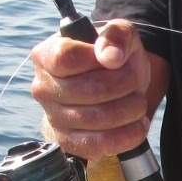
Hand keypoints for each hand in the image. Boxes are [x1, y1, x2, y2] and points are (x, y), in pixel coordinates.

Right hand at [29, 19, 155, 159]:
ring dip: (130, 110)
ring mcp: (53, 117)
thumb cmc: (112, 59)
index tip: (117, 61)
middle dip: (125, 86)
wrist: (113, 88)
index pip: (66, 58)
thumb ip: (116, 34)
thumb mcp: (120, 35)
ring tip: (138, 102)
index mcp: (47, 55)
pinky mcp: (68, 141)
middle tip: (134, 82)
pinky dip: (127, 136)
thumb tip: (111, 57)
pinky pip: (98, 146)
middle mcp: (43, 87)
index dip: (98, 61)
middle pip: (89, 91)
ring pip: (97, 120)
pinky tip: (136, 125)